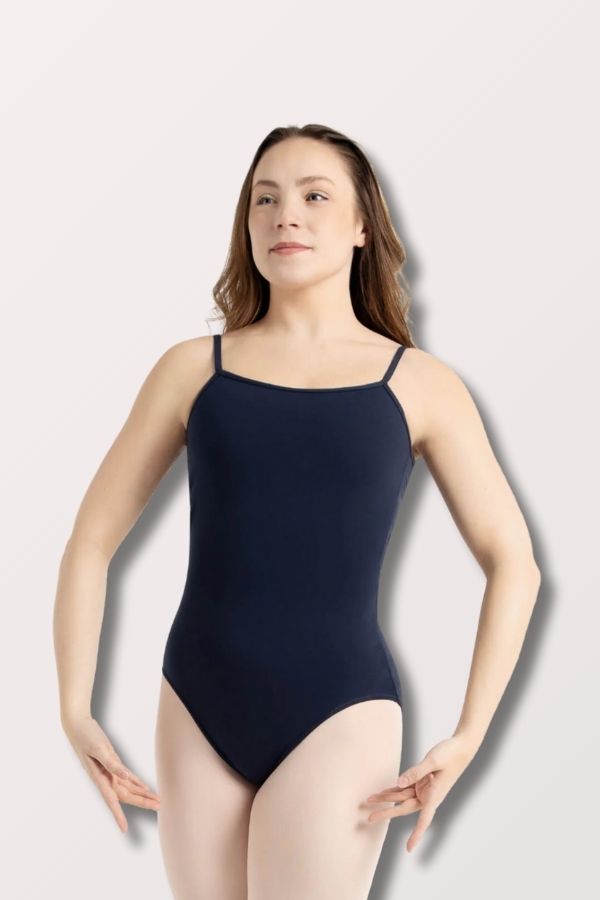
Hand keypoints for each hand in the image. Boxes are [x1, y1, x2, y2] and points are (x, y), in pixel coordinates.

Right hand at [63, 714, 159, 832]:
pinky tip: (145, 787)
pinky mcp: (112, 763)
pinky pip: (126, 777)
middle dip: (142, 802)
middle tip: (159, 806)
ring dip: (142, 794)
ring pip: (128, 787)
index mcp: (99, 777)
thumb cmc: (86, 736)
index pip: (111, 800)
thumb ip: (112, 764)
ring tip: (157, 800)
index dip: (118, 815)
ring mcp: (109, 771)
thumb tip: (124, 777)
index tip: (124, 828)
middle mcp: (105, 777)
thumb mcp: (99, 748)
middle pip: (126, 795)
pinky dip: (136, 782)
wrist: (78, 726)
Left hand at [364, 733, 476, 851]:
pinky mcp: (422, 780)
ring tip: (369, 800)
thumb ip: (415, 772)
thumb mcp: (433, 760)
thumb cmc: (451, 754)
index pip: (424, 819)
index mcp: (435, 795)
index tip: (409, 848)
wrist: (461, 747)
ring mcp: (424, 789)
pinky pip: (405, 787)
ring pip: (402, 796)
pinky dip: (393, 789)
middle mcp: (428, 795)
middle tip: (370, 819)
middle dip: (387, 812)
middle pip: (404, 807)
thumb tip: (398, 783)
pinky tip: (382, 793)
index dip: (416, 834)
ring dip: (386, 798)